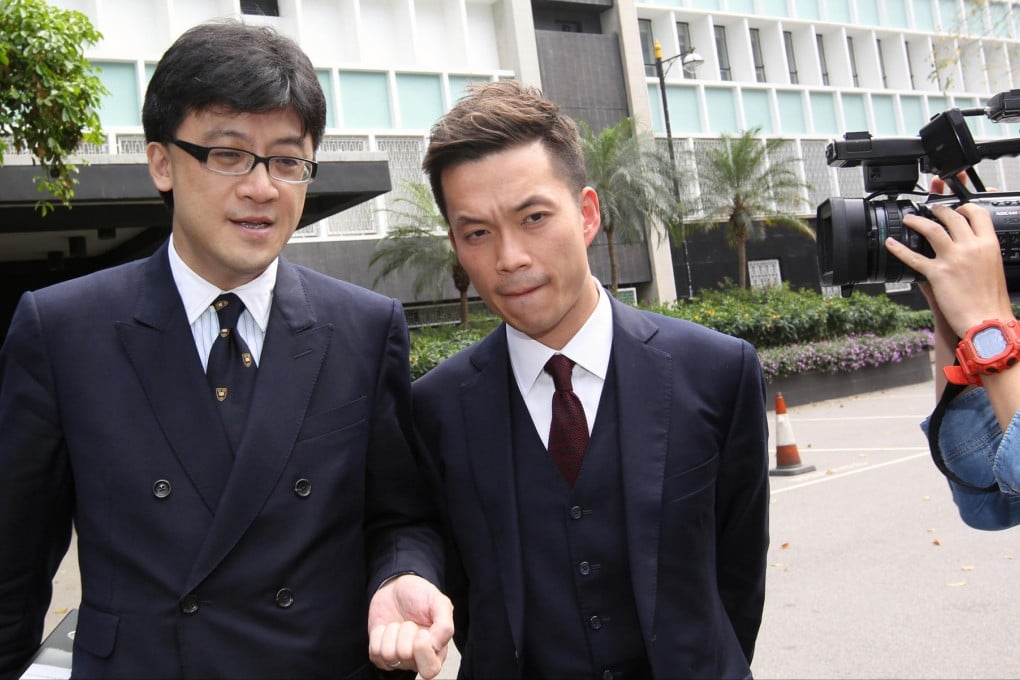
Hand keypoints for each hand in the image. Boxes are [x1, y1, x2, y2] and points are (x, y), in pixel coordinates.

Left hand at [368, 574, 453, 678]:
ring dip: (392, 632)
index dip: (423, 651)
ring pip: (389, 655)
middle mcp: (417, 659)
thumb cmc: (420, 595)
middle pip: (406, 658)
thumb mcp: (439, 601)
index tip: (422, 632)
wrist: (396, 587)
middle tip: (410, 623)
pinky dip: (379, 635)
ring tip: (399, 623)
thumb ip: (445, 625)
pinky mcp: (380, 654)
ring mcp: (398, 657)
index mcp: (437, 650)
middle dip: (405, 634)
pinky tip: (387, 627)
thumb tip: (435, 646)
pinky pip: (375, 653)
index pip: (430, 670)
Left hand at [887, 199, 1011, 337]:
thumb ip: (979, 253)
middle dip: (939, 209)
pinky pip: (913, 257)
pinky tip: (891, 244)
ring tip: (910, 219)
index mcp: (989, 245)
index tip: (957, 207)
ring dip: (918, 221)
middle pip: (953, 217)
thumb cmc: (991, 300)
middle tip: (931, 209)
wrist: (987, 320)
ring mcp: (954, 258)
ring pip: (932, 229)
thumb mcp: (993, 267)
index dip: (965, 206)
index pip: (978, 214)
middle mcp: (972, 247)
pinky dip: (899, 249)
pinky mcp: (938, 273)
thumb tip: (965, 246)